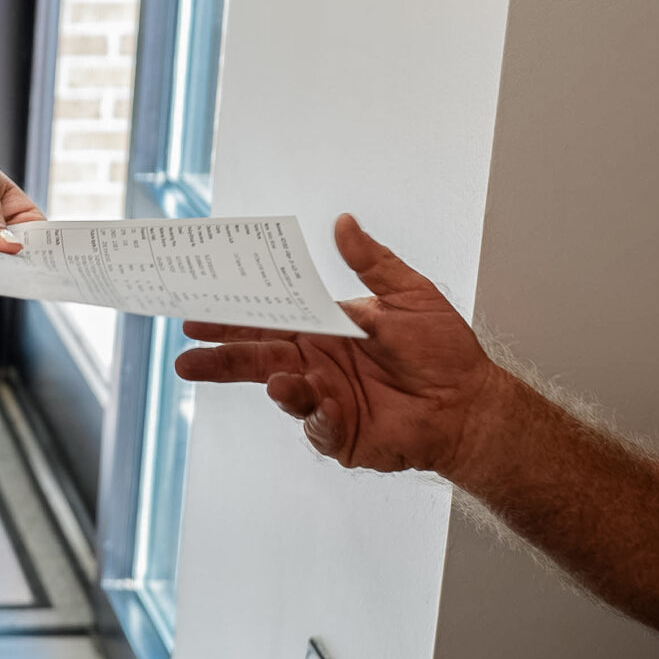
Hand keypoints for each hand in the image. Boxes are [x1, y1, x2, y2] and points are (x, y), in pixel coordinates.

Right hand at [174, 214, 502, 474]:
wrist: (472, 404)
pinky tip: (328, 405)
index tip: (197, 312)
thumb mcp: (409, 295)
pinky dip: (319, 418)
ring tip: (281, 381)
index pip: (267, 321)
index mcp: (322, 331)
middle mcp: (315, 366)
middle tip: (187, 358)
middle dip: (220, 360)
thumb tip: (343, 222)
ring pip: (284, 394)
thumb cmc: (444, 351)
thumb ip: (371, 262)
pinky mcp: (341, 436)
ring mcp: (325, 402)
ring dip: (277, 388)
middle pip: (257, 360)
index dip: (231, 318)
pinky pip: (319, 429)